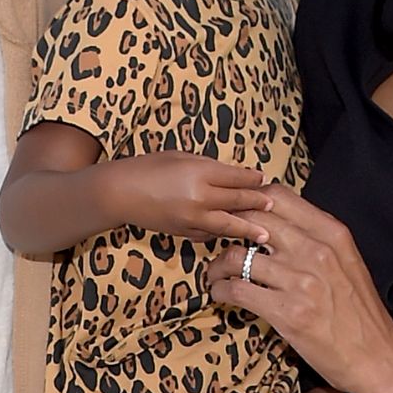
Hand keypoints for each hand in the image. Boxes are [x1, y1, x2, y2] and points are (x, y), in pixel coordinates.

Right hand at [104, 150, 271, 241]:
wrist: (119, 193)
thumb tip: (231, 175)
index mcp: (199, 173)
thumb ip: (207, 167)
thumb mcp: (180, 156)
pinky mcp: (184, 233)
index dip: (252, 178)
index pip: (235, 177)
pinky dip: (221, 234)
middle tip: (272, 205)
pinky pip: (209, 234)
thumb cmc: (148, 167)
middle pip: (236, 200)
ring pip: (228, 224)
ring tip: (265, 234)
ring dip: (248, 227)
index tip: (264, 178)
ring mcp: (192, 219)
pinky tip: (233, 235)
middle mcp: (199, 197)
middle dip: (256, 202)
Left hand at [207, 183, 392, 392]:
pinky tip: (222, 294)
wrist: (378, 357)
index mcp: (332, 232)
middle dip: (226, 228)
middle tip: (216, 240)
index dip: (249, 200)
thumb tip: (278, 219)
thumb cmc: (360, 311)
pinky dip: (221, 291)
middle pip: (251, 220)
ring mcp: (301, 281)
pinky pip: (237, 290)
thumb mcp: (347, 260)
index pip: (277, 196)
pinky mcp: (287, 313)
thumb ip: (316, 236)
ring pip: (236, 256)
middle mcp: (316, 250)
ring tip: (216, 274)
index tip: (237, 213)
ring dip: (218, 266)